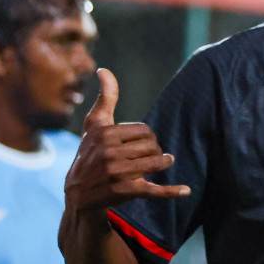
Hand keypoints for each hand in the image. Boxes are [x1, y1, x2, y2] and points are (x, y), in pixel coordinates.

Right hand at [65, 68, 186, 213]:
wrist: (78, 194)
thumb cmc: (89, 153)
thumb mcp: (95, 125)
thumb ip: (106, 98)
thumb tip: (104, 69)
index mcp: (105, 135)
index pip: (145, 130)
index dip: (146, 136)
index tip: (137, 144)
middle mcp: (109, 154)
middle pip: (153, 145)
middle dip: (154, 150)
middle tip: (146, 156)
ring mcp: (118, 174)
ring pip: (157, 162)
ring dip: (164, 162)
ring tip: (162, 163)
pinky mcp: (126, 191)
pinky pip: (154, 190)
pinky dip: (171, 191)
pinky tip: (186, 190)